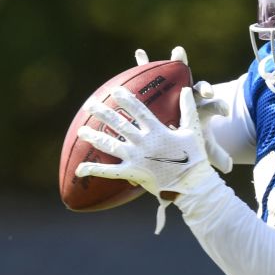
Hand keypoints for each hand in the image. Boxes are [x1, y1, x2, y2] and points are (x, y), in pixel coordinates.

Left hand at [76, 86, 217, 232]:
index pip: (139, 111)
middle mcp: (143, 142)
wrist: (192, 185)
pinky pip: (110, 172)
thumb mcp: (193, 131)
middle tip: (90, 104)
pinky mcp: (132, 173)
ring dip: (94, 137)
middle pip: (119, 125)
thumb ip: (188, 110)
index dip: (126, 99)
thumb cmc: (194, 157)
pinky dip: (94, 170)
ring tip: (81, 130)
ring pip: (111, 145)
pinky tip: (79, 169)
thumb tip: (187, 89)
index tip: (115, 90)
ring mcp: (136, 158)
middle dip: (103, 113)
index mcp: (157, 131)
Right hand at [135, 46, 232, 173]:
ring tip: (178, 51)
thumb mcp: (201, 146)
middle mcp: (191, 95)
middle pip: (200, 88)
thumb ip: (214, 154)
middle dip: (204, 87)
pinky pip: (151, 71)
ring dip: (178, 61)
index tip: (225, 111)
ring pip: (179, 72)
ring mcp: (176, 86)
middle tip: (208, 90)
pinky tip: (139, 53)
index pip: (213, 106)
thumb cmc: (189, 135)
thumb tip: (229, 168)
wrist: (177, 124)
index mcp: (202, 109)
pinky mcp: (159, 83)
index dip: (219, 107)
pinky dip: (145, 62)